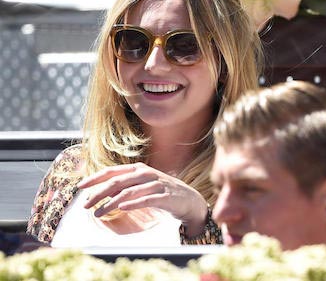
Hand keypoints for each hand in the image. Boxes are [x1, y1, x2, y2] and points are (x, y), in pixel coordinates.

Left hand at [77, 163, 207, 235]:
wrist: (189, 201)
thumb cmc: (162, 193)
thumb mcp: (142, 186)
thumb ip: (124, 186)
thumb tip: (102, 192)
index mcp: (138, 169)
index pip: (112, 171)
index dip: (95, 178)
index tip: (80, 187)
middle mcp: (146, 174)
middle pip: (117, 181)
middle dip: (98, 193)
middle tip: (85, 205)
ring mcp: (156, 184)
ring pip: (128, 192)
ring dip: (110, 203)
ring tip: (98, 213)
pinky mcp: (164, 196)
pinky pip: (146, 199)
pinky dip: (132, 204)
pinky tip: (121, 208)